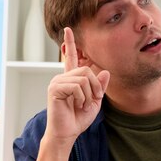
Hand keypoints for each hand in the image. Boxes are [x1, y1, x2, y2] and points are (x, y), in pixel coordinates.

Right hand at [45, 27, 109, 145]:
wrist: (68, 132)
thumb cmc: (79, 118)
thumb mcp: (95, 101)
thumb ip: (100, 86)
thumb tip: (105, 72)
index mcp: (71, 79)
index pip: (71, 57)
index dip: (70, 43)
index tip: (68, 28)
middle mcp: (62, 77)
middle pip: (87, 70)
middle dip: (95, 87)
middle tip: (92, 100)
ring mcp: (57, 82)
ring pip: (83, 79)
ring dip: (88, 95)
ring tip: (82, 105)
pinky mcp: (55, 89)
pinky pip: (77, 87)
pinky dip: (81, 98)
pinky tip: (75, 105)